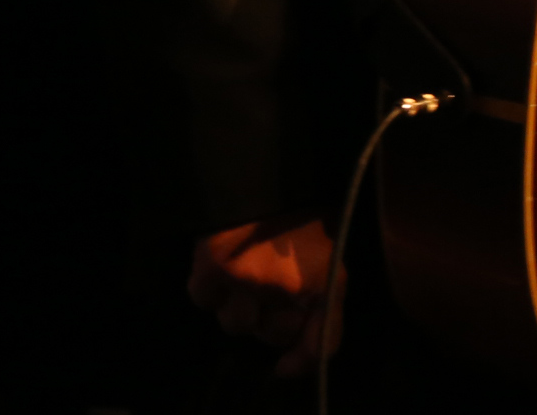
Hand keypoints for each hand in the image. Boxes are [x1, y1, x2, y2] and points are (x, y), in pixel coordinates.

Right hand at [188, 217, 338, 376]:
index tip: (286, 366)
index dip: (305, 358)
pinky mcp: (213, 271)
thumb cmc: (307, 204)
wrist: (268, 169)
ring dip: (239, 307)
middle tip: (271, 293)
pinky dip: (209, 289)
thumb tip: (298, 341)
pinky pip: (205, 300)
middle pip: (274, 334)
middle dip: (272, 321)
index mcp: (329, 278)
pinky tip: (219, 266)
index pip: (324, 339)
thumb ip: (323, 289)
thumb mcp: (331, 244)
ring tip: (245, 276)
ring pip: (237, 324)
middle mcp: (289, 289)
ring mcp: (248, 282)